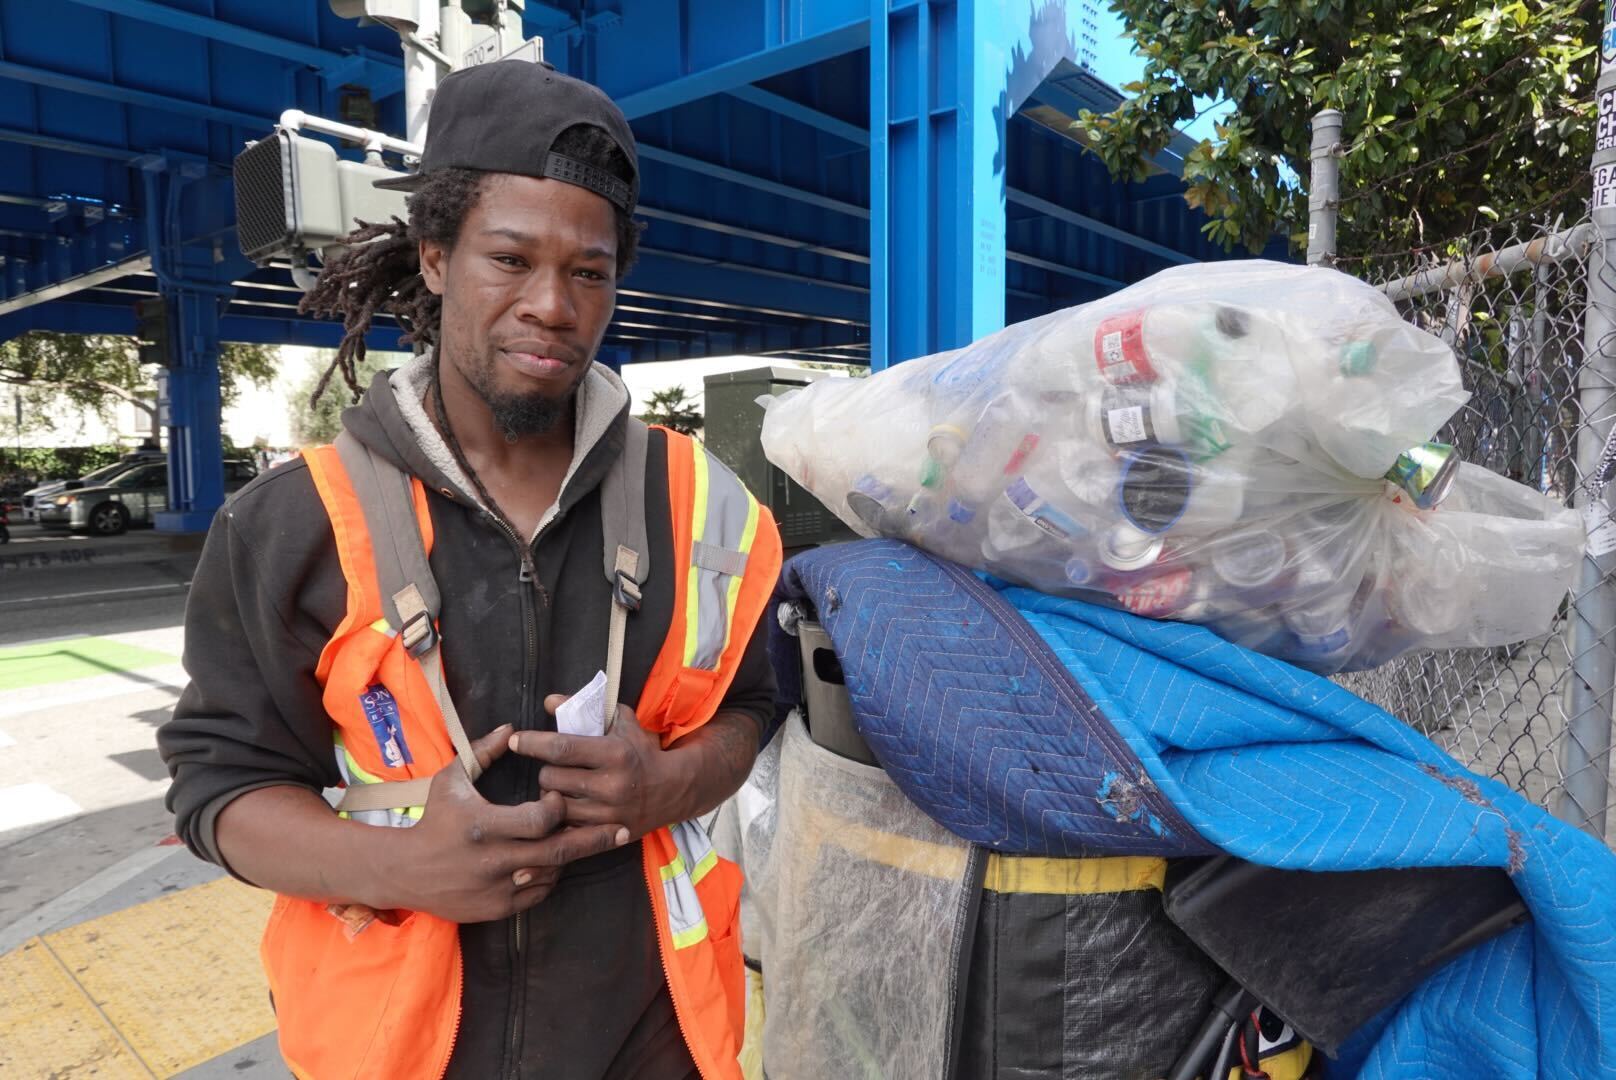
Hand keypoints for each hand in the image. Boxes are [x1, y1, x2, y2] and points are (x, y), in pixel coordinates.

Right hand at [383, 723, 629, 922]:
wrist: (405, 871)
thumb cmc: (434, 819)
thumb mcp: (451, 780)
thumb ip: (483, 751)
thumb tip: (512, 728)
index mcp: (484, 826)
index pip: (541, 820)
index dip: (557, 808)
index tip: (557, 798)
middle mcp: (494, 861)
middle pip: (559, 851)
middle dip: (595, 840)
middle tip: (622, 830)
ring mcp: (497, 889)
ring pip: (552, 873)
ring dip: (570, 856)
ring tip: (588, 842)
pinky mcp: (498, 909)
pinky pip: (539, 893)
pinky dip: (551, 876)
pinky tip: (556, 862)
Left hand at [507, 698, 694, 840]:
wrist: (674, 788)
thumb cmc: (641, 750)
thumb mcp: (620, 722)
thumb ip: (583, 709)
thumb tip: (548, 702)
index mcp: (614, 753)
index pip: (562, 748)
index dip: (533, 743)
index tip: (514, 741)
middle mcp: (611, 785)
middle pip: (551, 778)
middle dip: (545, 771)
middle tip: (552, 769)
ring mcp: (608, 814)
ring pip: (554, 807)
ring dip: (551, 796)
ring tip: (560, 789)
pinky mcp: (606, 835)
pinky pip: (566, 830)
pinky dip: (560, 821)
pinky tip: (562, 812)